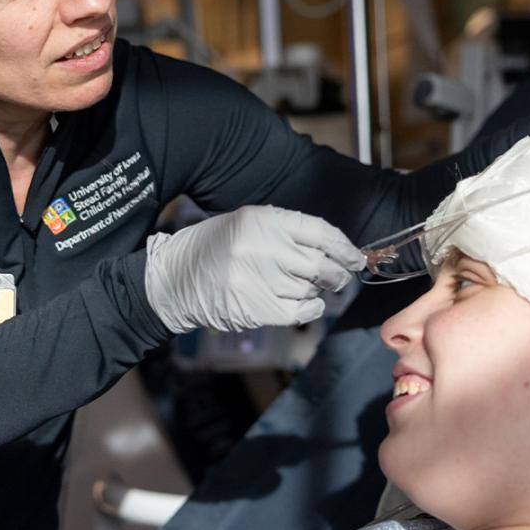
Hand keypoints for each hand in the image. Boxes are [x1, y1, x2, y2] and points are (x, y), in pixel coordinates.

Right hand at [145, 205, 364, 333]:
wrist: (174, 279)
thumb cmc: (214, 249)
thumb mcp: (246, 225)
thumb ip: (286, 233)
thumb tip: (335, 251)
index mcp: (261, 219)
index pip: (319, 231)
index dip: (344, 247)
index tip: (355, 257)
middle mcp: (262, 246)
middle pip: (319, 264)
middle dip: (336, 274)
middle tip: (340, 278)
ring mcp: (258, 279)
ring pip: (310, 289)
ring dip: (315, 291)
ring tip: (303, 288)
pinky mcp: (256, 307)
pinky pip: (301, 311)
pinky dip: (310, 309)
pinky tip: (304, 305)